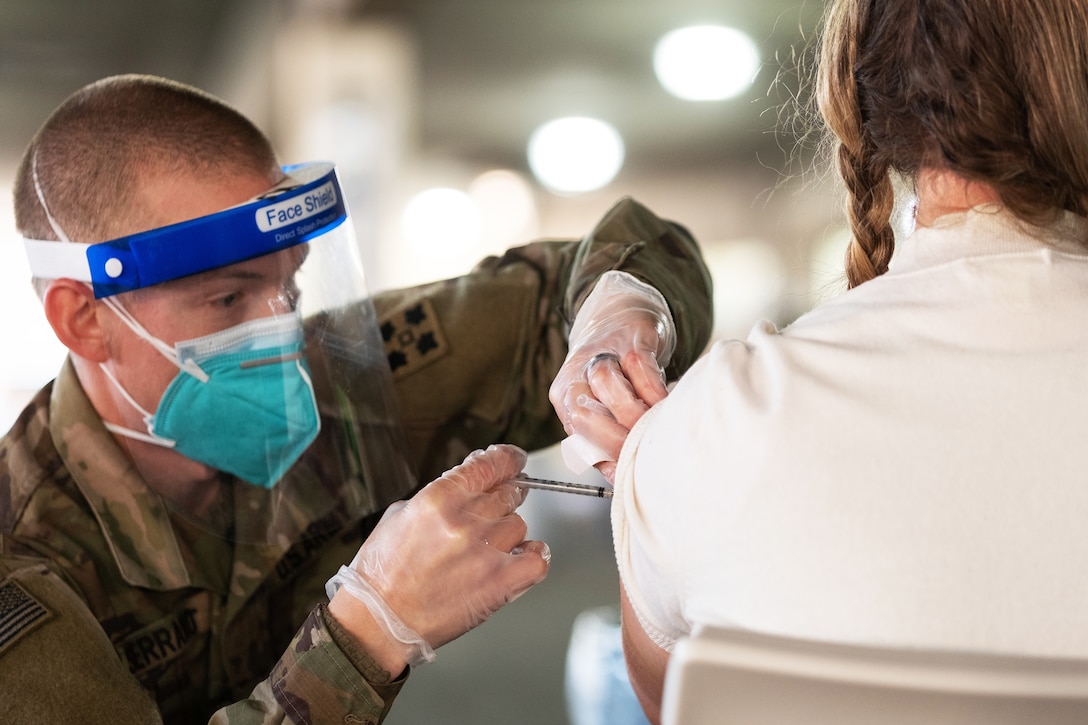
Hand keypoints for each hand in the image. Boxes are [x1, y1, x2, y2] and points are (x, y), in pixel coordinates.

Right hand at [328, 444, 549, 670]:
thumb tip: (470, 482)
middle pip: (509, 494)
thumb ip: (440, 495)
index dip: (509, 459)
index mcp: (438, 498)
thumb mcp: (400, 516)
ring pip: (519, 525)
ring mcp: (485, 552)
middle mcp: (465, 521)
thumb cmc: (381, 574)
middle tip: (491, 515)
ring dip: (507, 535)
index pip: (492, 465)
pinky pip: (537, 559)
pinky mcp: (499, 584)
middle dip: (503, 501)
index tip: (515, 461)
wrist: (377, 621)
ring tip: (483, 550)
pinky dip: (532, 557)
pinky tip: (519, 560)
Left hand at [549, 271, 675, 479]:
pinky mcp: (630, 339)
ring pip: (607, 388)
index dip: (606, 459)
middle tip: (643, 449)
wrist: (621, 312)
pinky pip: (638, 368)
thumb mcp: (603, 403)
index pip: (577, 439)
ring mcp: (602, 355)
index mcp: (565, 399)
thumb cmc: (616, 369)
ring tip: (654, 425)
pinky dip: (652, 391)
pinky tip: (664, 402)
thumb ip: (606, 436)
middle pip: (584, 415)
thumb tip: (621, 473)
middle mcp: (576, 376)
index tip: (629, 470)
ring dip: (634, 413)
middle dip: (617, 439)